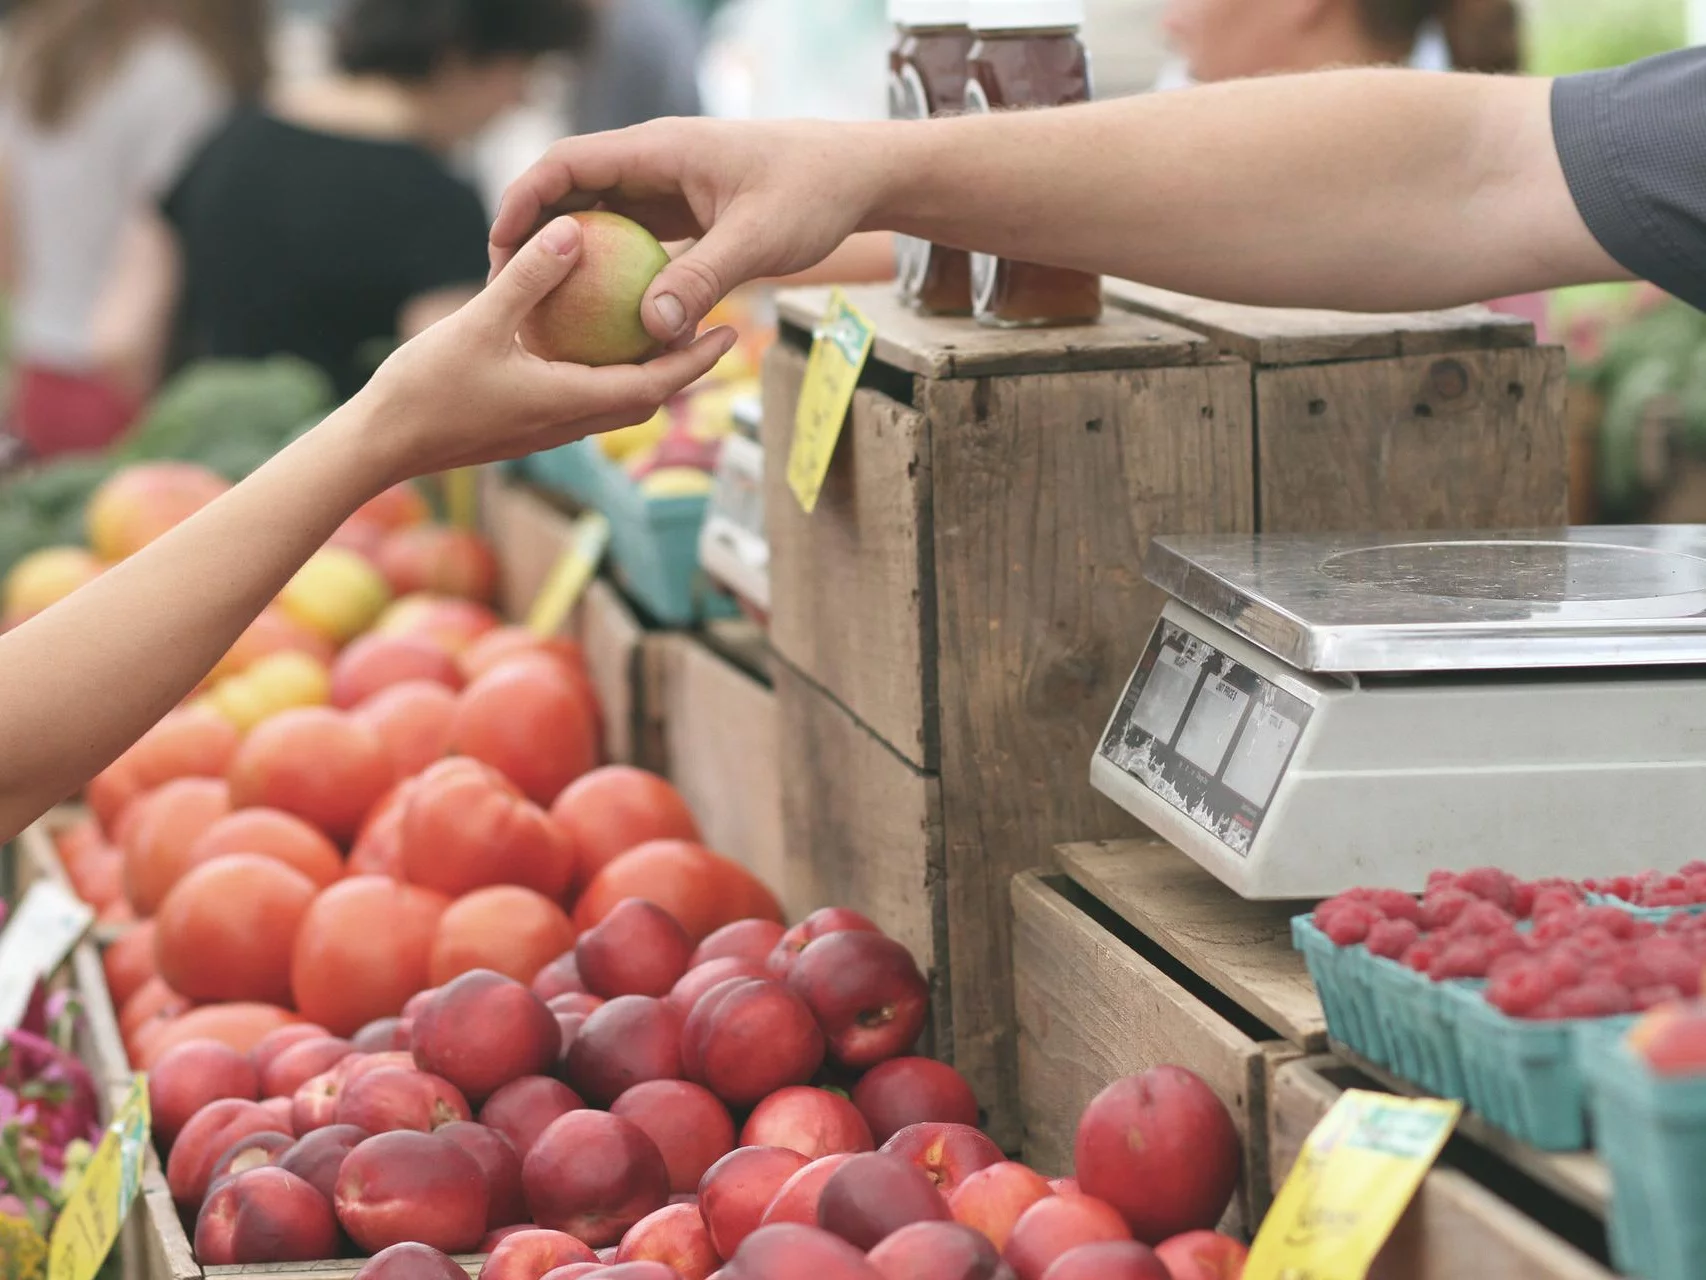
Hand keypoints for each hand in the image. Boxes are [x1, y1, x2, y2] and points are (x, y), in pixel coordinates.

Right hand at [357, 215, 738, 483]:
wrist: (380, 446)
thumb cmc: (425, 390)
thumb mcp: (478, 323)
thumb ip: (528, 278)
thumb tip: (573, 231)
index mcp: (570, 403)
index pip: (655, 385)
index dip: (697, 360)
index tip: (731, 332)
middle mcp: (568, 423)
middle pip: (646, 397)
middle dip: (683, 367)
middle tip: (712, 326)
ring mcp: (546, 429)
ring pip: (614, 401)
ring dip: (645, 372)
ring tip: (662, 329)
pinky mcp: (524, 426)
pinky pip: (581, 397)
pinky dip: (603, 372)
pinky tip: (592, 340)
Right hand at [490, 118, 892, 346]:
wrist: (857, 176)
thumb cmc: (813, 194)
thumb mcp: (758, 240)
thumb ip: (703, 280)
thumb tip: (651, 330)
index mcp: (659, 150)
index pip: (568, 163)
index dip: (525, 200)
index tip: (500, 247)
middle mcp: (654, 162)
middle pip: (572, 189)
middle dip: (534, 233)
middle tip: (506, 288)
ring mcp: (667, 187)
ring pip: (599, 216)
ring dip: (570, 255)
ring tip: (541, 307)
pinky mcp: (683, 212)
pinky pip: (632, 238)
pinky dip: (610, 270)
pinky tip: (600, 316)